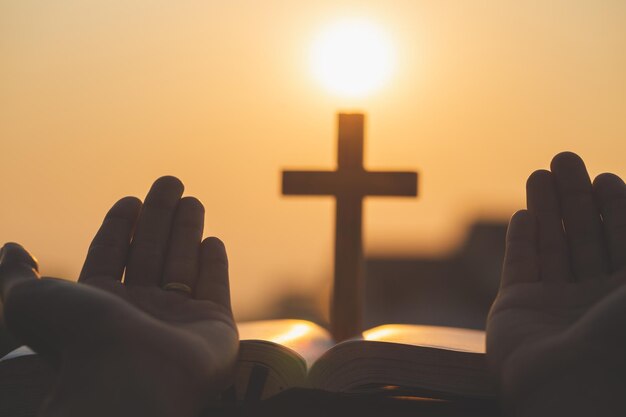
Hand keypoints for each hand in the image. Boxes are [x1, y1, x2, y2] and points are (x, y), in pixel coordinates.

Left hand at [0, 177, 237, 416]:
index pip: (110, 253)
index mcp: (99, 303)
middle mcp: (139, 309)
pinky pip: (215, 287)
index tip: (129, 199)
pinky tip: (213, 240)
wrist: (130, 378)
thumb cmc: (78, 339)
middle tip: (170, 181)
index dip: (118, 224)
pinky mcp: (214, 326)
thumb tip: (11, 248)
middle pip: (151, 250)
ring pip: (183, 262)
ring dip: (187, 228)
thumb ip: (14, 275)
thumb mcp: (28, 301)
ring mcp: (178, 318)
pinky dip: (215, 263)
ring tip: (192, 199)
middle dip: (160, 214)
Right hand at [487, 152, 625, 415]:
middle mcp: (593, 298)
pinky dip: (521, 239)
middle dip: (576, 197)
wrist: (571, 388)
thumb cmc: (617, 337)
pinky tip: (522, 214)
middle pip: (585, 236)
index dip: (616, 207)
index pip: (623, 240)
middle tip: (566, 158)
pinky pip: (520, 265)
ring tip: (540, 172)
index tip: (605, 176)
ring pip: (551, 245)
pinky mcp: (517, 308)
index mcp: (625, 295)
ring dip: (545, 208)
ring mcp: (554, 303)